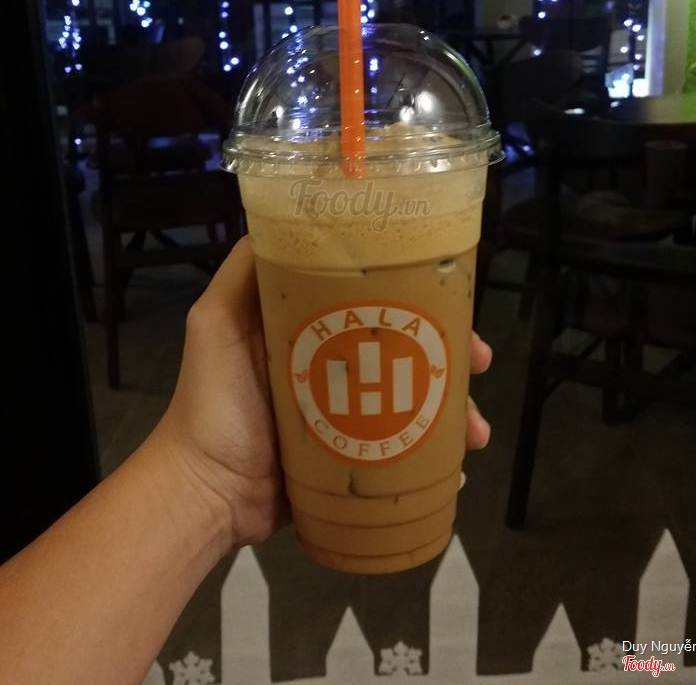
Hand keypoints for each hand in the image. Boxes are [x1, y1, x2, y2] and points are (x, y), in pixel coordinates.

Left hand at [155, 238, 492, 552]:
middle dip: (450, 352)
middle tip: (479, 362)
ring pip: (416, 401)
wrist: (204, 492)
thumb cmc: (212, 401)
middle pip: (407, 348)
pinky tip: (459, 465)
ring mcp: (348, 415)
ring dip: (456, 409)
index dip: (418, 294)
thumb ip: (242, 271)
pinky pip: (405, 451)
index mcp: (313, 328)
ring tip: (476, 430)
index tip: (453, 300)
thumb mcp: (216, 321)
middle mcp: (336, 365)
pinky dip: (438, 455)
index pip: (377, 300)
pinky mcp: (354, 458)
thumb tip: (281, 214)